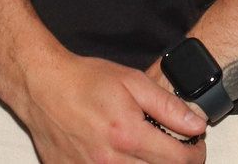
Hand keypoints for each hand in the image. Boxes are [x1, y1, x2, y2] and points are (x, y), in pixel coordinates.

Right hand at [4, 46, 205, 162]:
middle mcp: (110, 161)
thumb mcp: (132, 82)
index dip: (195, 154)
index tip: (195, 145)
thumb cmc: (83, 81)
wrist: (42, 87)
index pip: (179, 160)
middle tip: (175, 147)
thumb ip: (167, 106)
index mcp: (127, 135)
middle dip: (175, 162)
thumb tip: (196, 124)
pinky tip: (124, 156)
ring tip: (149, 150)